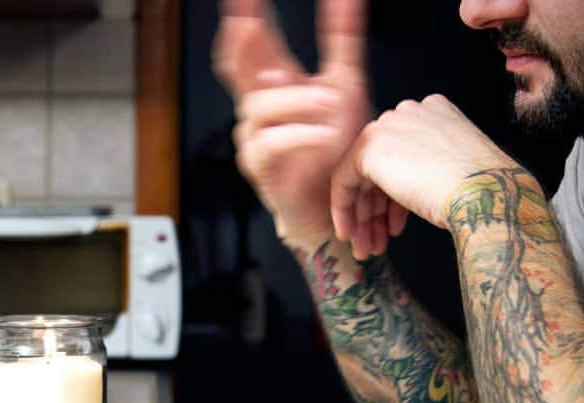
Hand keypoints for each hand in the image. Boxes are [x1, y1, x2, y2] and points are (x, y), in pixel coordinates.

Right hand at [215, 0, 404, 252]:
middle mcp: (257, 104)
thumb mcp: (347, 84)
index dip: (245, 15)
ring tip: (330, 104)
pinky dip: (299, 134)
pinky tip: (322, 132)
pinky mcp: (258, 162)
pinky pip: (270, 142)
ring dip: (297, 100)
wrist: (334, 202)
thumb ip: (342, 39)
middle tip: (246, 24)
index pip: (254, 40)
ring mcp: (253, 133)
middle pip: (237, 66)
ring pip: (262, 106)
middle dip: (240, 44)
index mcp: (275, 81)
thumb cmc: (336, 148)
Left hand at [332, 95, 518, 255]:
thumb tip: (403, 193)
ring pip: (362, 177)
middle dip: (376, 211)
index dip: (395, 197)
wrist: (484, 193)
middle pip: (380, 167)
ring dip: (364, 217)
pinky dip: (344, 209)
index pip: (402, 156)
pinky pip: (345, 180)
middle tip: (375, 241)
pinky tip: (350, 234)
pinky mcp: (368, 148)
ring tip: (367, 248)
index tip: (394, 223)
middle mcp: (407, 112)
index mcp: (433, 112)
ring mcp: (387, 126)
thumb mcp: (454, 171)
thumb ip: (425, 170)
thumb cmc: (481, 190)